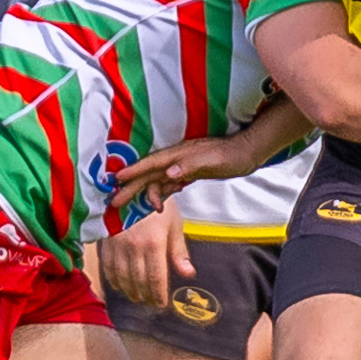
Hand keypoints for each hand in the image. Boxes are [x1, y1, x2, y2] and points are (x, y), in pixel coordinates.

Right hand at [98, 203, 193, 308]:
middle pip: (139, 282)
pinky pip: (108, 268)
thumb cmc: (156, 204)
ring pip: (122, 278)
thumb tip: (188, 274)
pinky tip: (120, 286)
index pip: (156, 278)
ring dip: (130, 292)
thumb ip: (179, 252)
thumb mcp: (173, 224)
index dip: (159, 295)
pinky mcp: (106, 242)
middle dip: (146, 296)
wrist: (131, 185)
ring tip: (137, 298)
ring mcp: (118, 246)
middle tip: (151, 303)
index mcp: (154, 243)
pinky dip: (114, 281)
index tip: (162, 303)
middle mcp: (134, 247)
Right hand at [111, 129, 270, 211]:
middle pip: (148, 174)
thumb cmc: (231, 156)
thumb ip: (190, 166)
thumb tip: (169, 174)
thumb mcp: (212, 161)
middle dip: (130, 187)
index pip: (151, 164)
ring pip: (156, 180)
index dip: (133, 172)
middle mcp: (176, 160)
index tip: (116, 180)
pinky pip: (168, 184)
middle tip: (114, 201)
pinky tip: (158, 203)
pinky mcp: (188, 172)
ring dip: (144, 192)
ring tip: (132, 207)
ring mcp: (181, 166)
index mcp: (178, 155)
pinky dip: (160, 193)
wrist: (247, 152)